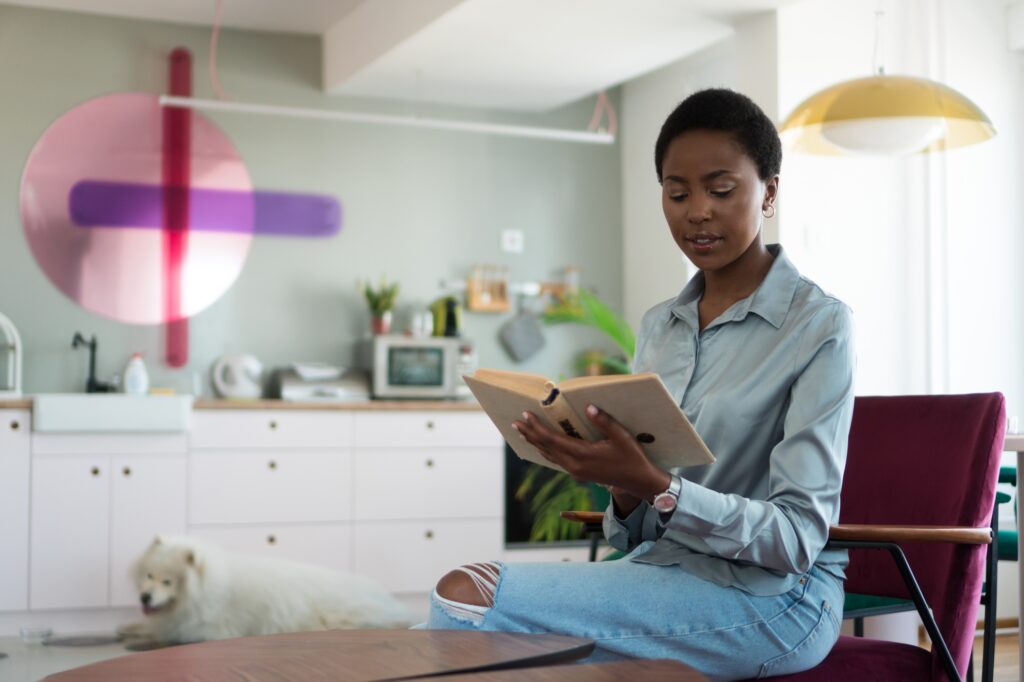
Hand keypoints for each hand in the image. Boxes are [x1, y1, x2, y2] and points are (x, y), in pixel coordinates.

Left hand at [512, 404, 670, 502]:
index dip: (537, 427)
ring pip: (549, 455)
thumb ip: (604, 421)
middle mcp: (574, 465)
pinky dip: (545, 450)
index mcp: (582, 455)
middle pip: (546, 447)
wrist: (639, 482)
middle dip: (530, 434)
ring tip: (523, 432)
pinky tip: (541, 446)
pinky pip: (556, 460)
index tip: (526, 415)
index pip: (552, 439)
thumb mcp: (622, 437)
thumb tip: (589, 407)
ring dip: (535, 442)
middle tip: (515, 423)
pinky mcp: (579, 473)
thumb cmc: (632, 457)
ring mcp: (576, 471)